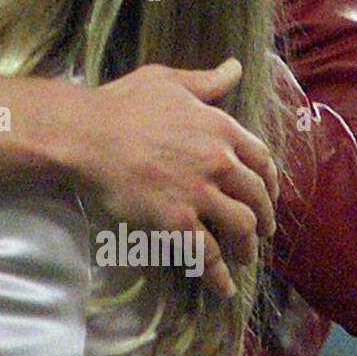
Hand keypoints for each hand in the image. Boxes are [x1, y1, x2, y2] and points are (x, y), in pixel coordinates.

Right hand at [77, 59, 278, 297]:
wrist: (87, 135)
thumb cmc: (120, 104)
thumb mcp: (167, 81)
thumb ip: (206, 81)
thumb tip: (236, 67)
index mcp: (221, 128)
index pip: (262, 159)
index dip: (270, 181)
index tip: (269, 194)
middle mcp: (219, 162)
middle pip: (256, 197)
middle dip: (263, 217)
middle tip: (260, 231)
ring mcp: (200, 194)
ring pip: (240, 228)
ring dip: (246, 247)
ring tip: (244, 258)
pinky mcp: (177, 222)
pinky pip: (207, 255)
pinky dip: (219, 276)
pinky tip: (223, 288)